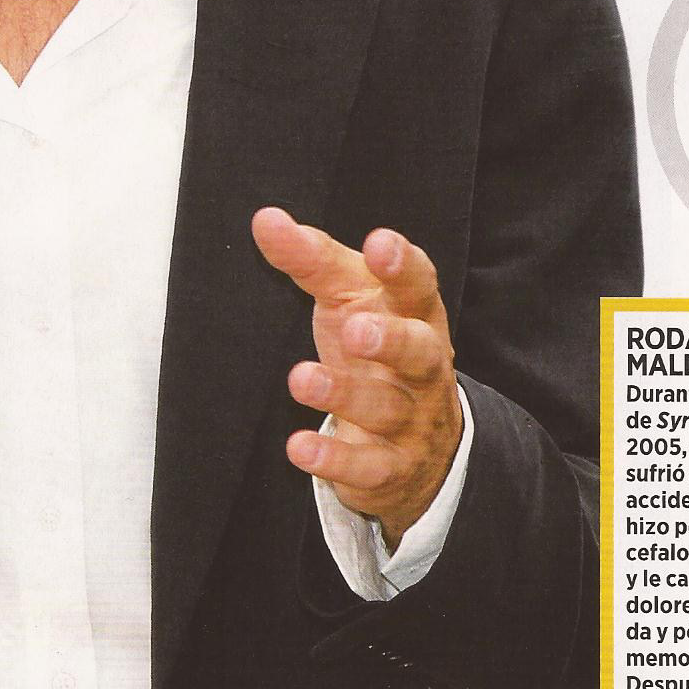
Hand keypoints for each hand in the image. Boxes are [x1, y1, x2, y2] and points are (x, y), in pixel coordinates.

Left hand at [251, 208, 463, 548]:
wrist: (419, 446)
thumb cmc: (375, 353)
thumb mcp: (350, 300)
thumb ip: (313, 260)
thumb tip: (266, 220)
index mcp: (416, 317)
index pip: (419, 287)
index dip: (403, 266)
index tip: (379, 244)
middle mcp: (422, 368)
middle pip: (420, 351)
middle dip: (391, 341)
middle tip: (357, 329)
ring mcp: (410, 421)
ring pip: (386, 409)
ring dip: (344, 395)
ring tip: (301, 379)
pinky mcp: (388, 468)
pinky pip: (366, 467)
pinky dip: (333, 459)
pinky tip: (299, 447)